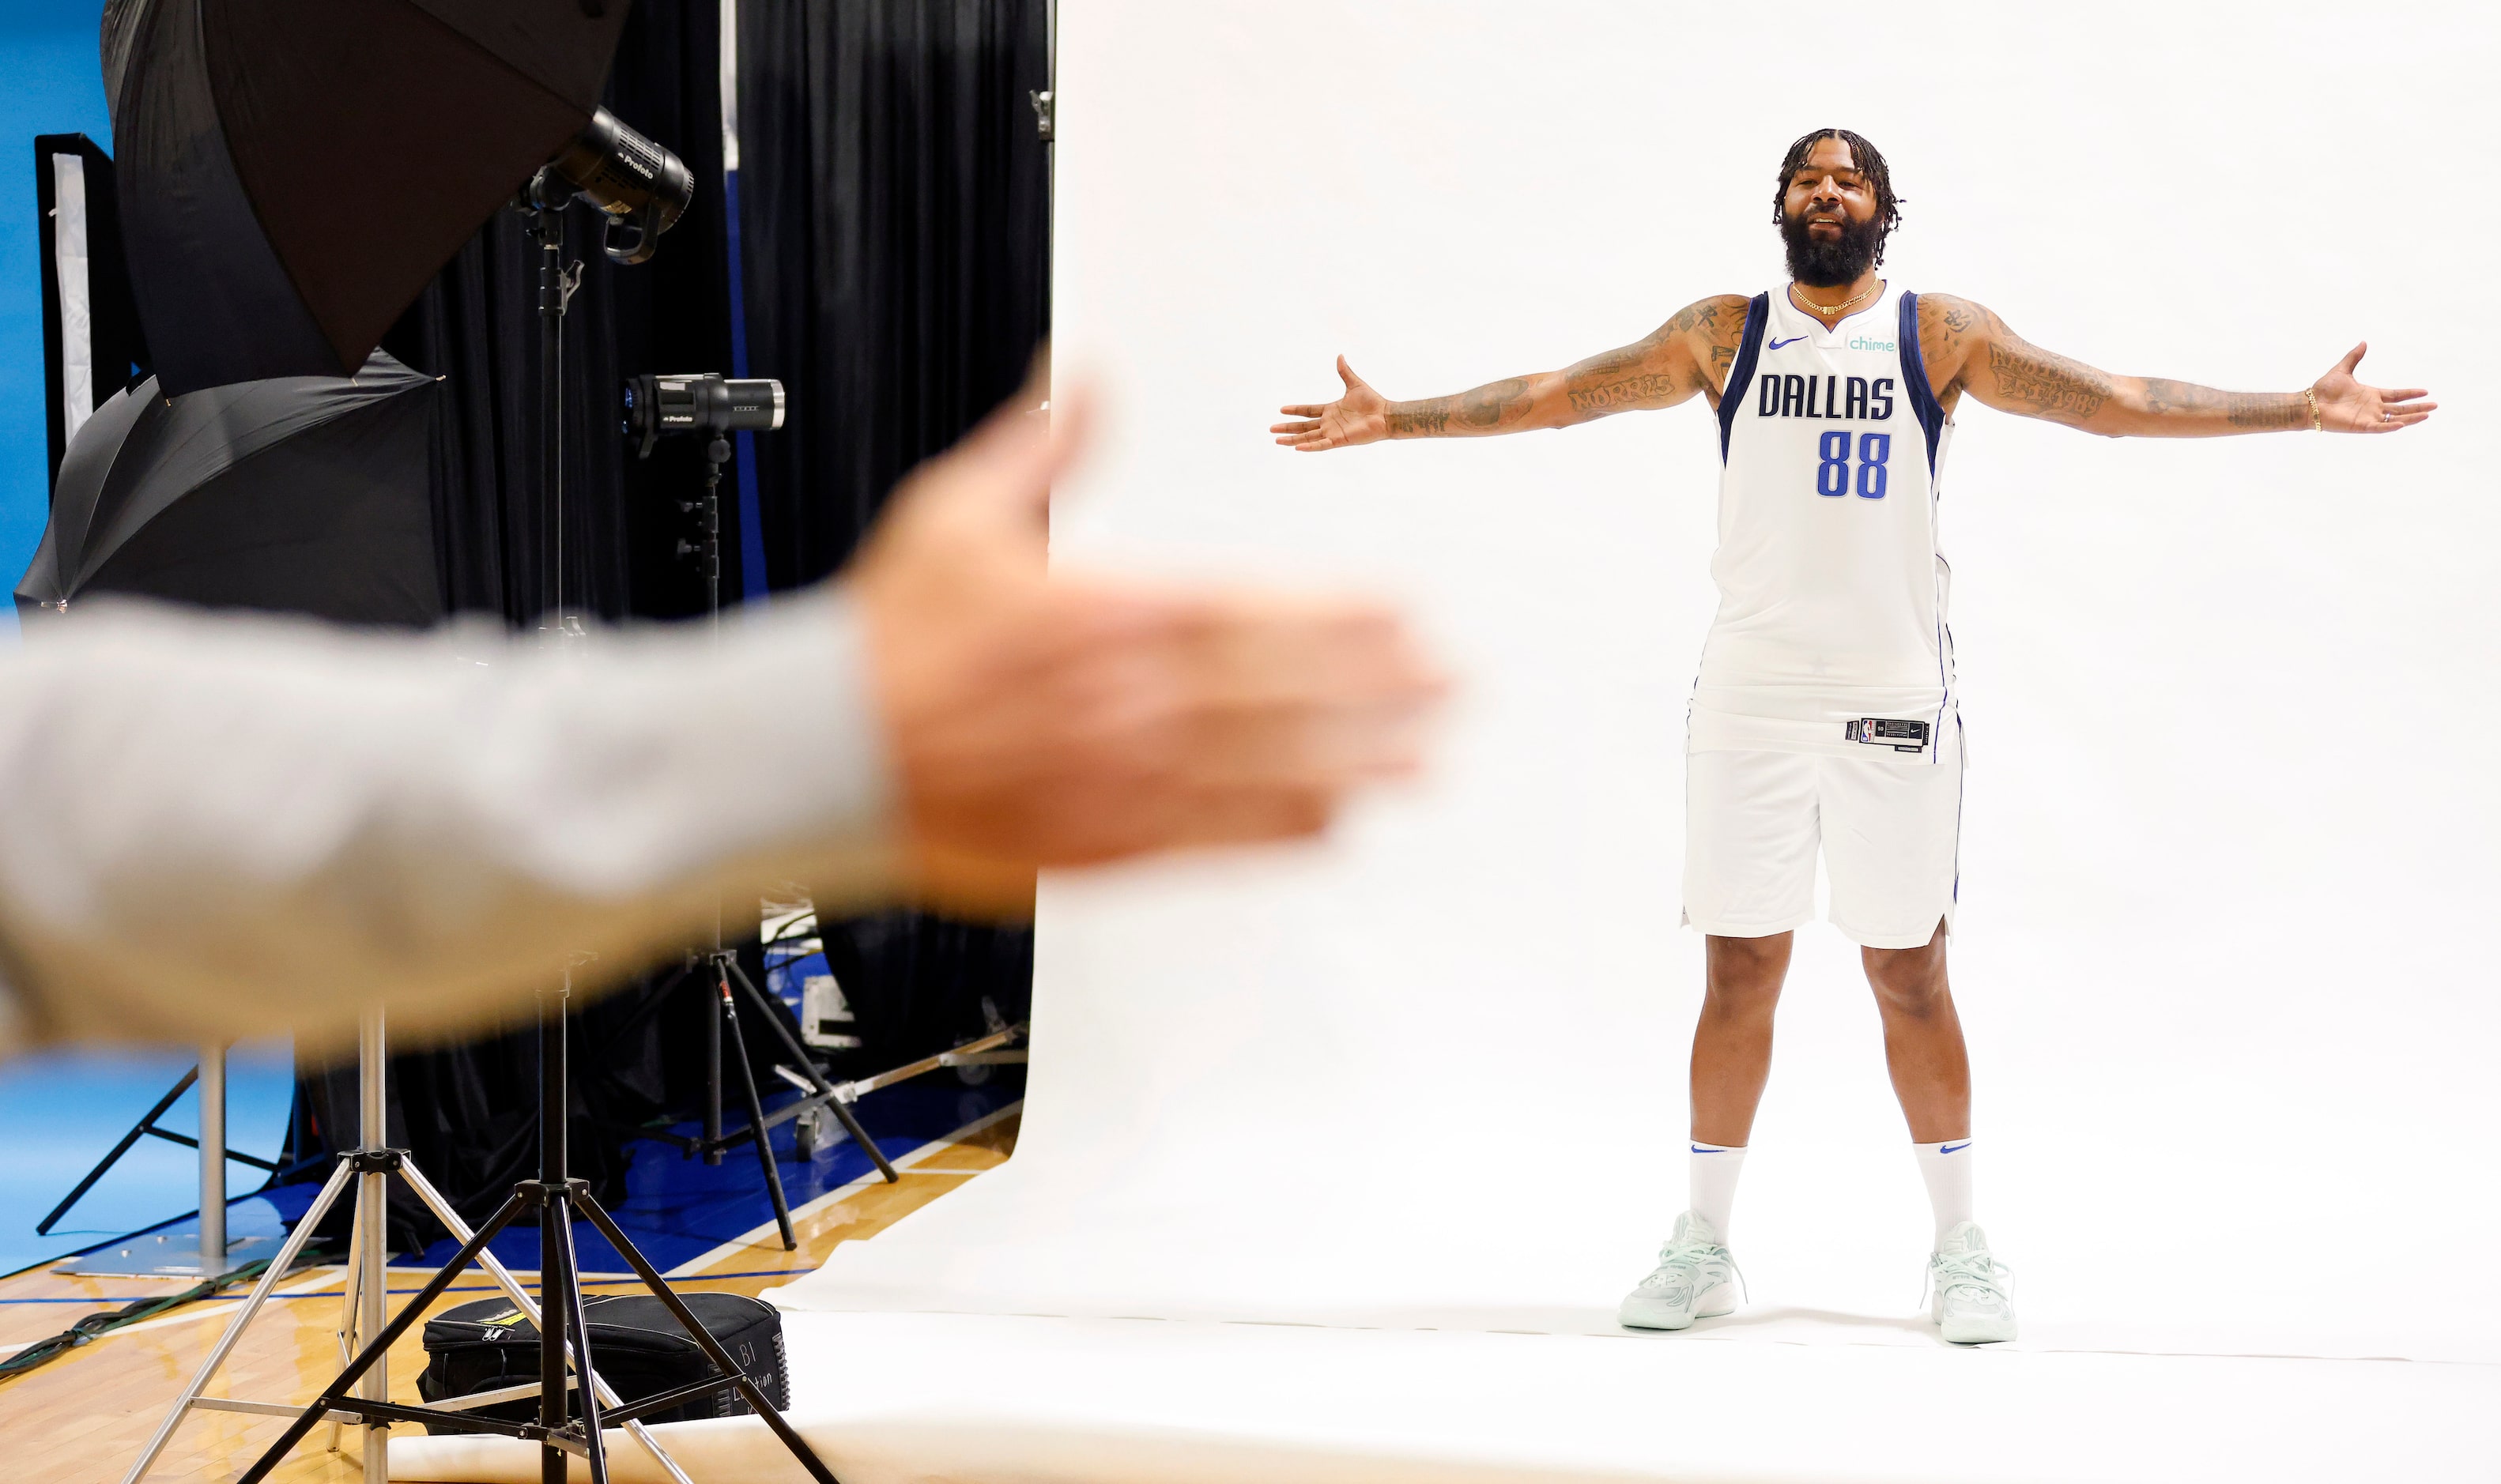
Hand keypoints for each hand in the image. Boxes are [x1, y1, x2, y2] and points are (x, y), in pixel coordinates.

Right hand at [849, 366, 1445, 915]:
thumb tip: (1089, 376)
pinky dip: (1279, 831)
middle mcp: (1127, 701)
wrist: (815, 753)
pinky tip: (1334, 822)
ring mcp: (1119, 778)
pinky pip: (1211, 840)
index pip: (1254, 612)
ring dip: (1355, 760)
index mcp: (1104, 615)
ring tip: (1424, 756)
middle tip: (1450, 683)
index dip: (1341, 616)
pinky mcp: (1098, 844)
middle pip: (1281, 693)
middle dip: (1377, 687)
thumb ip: (1044, 446)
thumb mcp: (957, 512)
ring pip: (1264, 771)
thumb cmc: (882, 642)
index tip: (1405, 611)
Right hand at [1271, 356, 1389, 450]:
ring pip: (1308, 438)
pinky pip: (1321, 445)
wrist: (1385, 415)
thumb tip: (1340, 356)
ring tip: (1277, 441)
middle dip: (1287, 428)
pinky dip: (1310, 447)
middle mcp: (1329, 423)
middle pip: (1303, 427)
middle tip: (1272, 429)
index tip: (1281, 409)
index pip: (1308, 411)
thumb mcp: (1354, 384)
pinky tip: (1297, 448)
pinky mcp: (1339, 440)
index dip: (1295, 410)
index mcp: (1331, 410)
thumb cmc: (1372, 401)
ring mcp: (1333, 433)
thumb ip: (1344, 372)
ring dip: (1292, 440)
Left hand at [2311, 343, 2434, 433]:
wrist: (2308, 403)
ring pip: (2395, 419)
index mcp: (2371, 395)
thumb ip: (2354, 357)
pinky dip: (2390, 427)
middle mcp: (2372, 407)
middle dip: (2417, 407)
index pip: (2396, 395)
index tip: (2426, 391)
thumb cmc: (2323, 389)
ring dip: (2411, 418)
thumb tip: (2364, 342)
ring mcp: (2367, 417)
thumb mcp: (2343, 370)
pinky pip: (2379, 427)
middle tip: (2435, 406)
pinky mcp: (2360, 426)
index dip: (2410, 393)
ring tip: (2427, 415)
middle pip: (2400, 408)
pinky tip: (2402, 424)